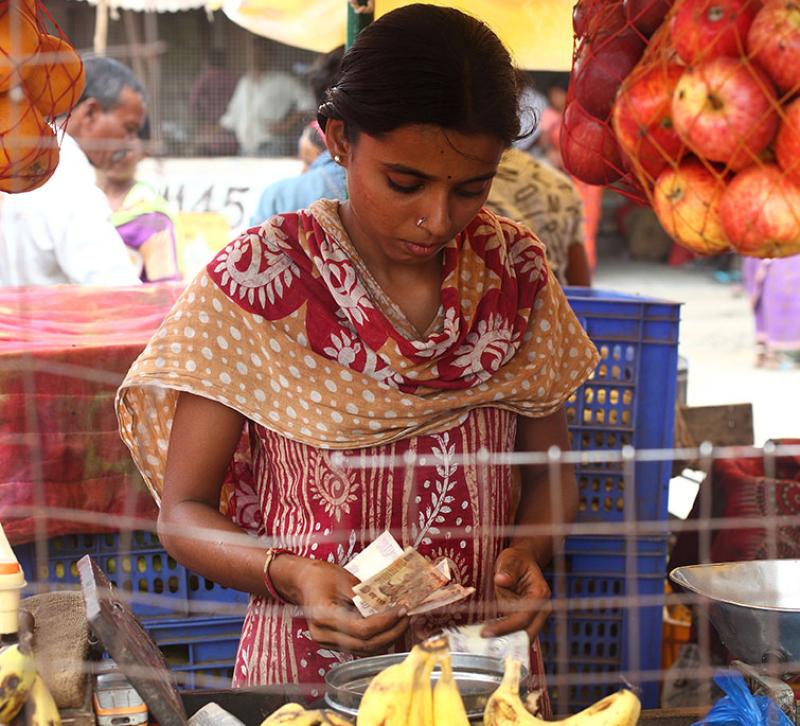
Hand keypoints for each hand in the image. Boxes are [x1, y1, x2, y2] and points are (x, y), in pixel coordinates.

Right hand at [271, 556, 409, 655]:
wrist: (302, 581)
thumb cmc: (321, 575)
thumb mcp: (344, 578)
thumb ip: (365, 594)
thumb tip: (392, 603)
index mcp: (323, 616)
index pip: (361, 629)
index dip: (385, 622)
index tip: (402, 610)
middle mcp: (324, 635)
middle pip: (365, 645)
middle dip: (391, 633)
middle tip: (407, 616)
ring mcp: (327, 641)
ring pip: (364, 650)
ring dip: (386, 638)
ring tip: (402, 621)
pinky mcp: (333, 642)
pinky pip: (359, 646)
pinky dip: (376, 638)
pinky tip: (389, 626)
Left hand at [482, 546, 550, 639]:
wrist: (521, 561)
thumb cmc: (517, 559)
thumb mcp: (511, 559)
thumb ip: (508, 569)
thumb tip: (501, 580)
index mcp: (540, 594)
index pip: (524, 617)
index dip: (506, 627)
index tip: (488, 632)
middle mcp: (540, 608)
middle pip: (526, 632)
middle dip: (508, 641)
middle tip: (485, 645)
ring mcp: (533, 614)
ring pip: (521, 635)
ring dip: (505, 641)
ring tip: (483, 644)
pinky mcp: (523, 617)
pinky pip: (515, 630)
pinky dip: (503, 635)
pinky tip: (487, 637)